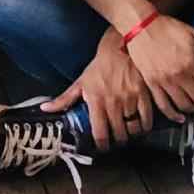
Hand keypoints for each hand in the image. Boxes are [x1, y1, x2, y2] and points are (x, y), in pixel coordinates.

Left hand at [50, 34, 152, 151]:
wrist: (120, 48)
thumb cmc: (100, 66)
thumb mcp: (81, 82)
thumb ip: (64, 99)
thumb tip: (46, 108)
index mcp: (96, 101)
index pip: (100, 133)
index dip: (102, 144)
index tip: (103, 146)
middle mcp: (113, 103)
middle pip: (119, 134)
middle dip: (118, 140)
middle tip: (117, 139)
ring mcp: (130, 100)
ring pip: (134, 129)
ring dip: (131, 134)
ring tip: (128, 132)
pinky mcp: (144, 95)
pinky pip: (147, 119)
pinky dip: (145, 126)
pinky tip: (141, 125)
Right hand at [123, 13, 193, 122]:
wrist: (141, 26)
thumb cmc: (167, 28)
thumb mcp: (193, 33)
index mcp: (192, 63)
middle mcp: (179, 75)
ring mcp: (165, 82)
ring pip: (184, 105)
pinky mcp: (152, 84)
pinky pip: (164, 106)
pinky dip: (173, 115)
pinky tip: (180, 117)